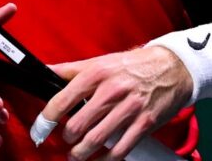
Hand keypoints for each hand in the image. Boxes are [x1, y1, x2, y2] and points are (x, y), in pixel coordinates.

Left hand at [32, 45, 191, 159]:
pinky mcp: (145, 124)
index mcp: (96, 74)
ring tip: (76, 155)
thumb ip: (71, 70)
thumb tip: (46, 71)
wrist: (172, 67)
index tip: (40, 129)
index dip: (46, 119)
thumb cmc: (133, 65)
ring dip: (81, 153)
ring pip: (97, 140)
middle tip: (65, 140)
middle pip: (78, 124)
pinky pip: (121, 149)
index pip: (62, 100)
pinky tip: (99, 160)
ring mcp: (129, 109)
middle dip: (67, 138)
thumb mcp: (99, 61)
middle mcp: (111, 91)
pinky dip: (107, 159)